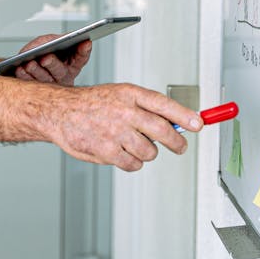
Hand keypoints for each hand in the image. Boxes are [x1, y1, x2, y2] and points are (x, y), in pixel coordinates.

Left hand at [14, 35, 90, 86]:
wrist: (29, 65)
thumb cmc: (46, 52)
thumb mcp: (54, 42)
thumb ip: (60, 39)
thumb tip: (63, 37)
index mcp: (72, 64)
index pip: (81, 57)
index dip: (84, 51)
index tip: (86, 42)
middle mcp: (62, 76)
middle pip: (59, 71)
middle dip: (52, 64)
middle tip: (45, 58)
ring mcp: (49, 84)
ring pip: (43, 79)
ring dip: (36, 71)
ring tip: (28, 64)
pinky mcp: (34, 89)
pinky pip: (29, 83)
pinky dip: (23, 76)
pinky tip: (19, 69)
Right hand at [43, 83, 201, 171]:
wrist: (60, 112)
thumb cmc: (92, 104)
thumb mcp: (120, 95)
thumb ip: (146, 107)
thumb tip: (175, 123)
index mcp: (130, 94)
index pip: (164, 105)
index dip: (185, 115)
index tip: (199, 124)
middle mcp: (124, 112)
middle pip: (163, 131)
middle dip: (177, 142)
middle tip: (180, 146)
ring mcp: (116, 132)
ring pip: (150, 152)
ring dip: (147, 152)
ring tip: (135, 144)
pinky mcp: (107, 151)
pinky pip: (133, 164)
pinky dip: (132, 162)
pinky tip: (123, 153)